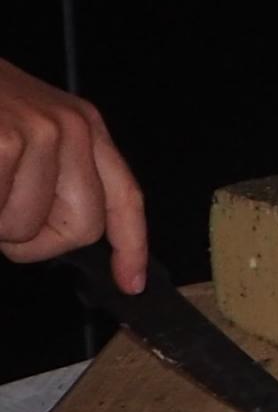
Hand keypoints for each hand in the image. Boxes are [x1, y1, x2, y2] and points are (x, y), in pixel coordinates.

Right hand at [0, 57, 145, 289]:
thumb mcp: (29, 129)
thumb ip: (56, 177)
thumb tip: (64, 235)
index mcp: (86, 128)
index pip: (125, 195)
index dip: (131, 245)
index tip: (130, 283)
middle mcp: (74, 128)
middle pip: (81, 228)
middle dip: (33, 241)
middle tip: (0, 215)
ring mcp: (40, 134)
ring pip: (25, 228)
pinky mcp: (4, 144)